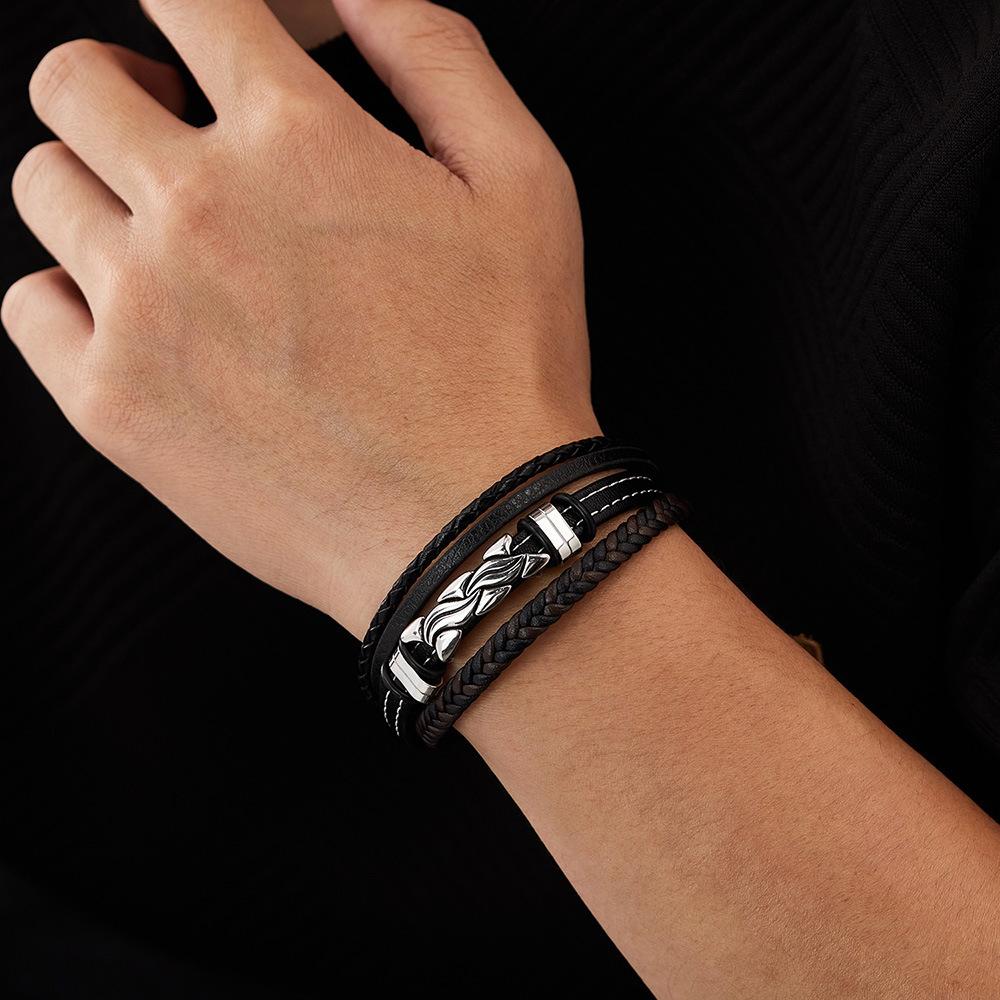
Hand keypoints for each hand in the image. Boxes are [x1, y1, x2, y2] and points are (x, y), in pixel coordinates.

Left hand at [3, 0, 598, 634]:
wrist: (471, 526)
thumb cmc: (505, 367)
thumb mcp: (523, 186)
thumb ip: (437, 56)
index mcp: (298, 140)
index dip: (187, 2)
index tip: (196, 32)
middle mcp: (198, 210)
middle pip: (72, 83)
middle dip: (121, 86)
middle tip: (167, 128)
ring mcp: (142, 311)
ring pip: (41, 189)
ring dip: (93, 189)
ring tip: (162, 237)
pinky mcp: (114, 406)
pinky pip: (25, 308)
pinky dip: (67, 295)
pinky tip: (134, 319)